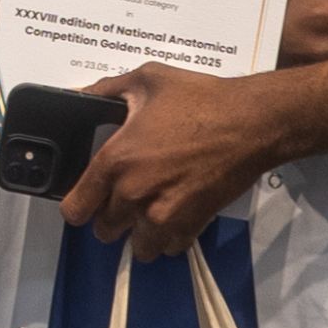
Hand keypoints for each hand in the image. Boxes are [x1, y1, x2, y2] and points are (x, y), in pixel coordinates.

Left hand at [62, 62, 286, 260]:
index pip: (75, 209)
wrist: (252, 122)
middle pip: (104, 231)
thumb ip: (105, 90)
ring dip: (139, 233)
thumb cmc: (198, 98)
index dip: (76, 206)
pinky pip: (170, 248)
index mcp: (115, 162)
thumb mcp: (146, 80)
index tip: (85, 199)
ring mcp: (165, 214)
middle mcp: (134, 194)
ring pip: (138, 247)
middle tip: (122, 198)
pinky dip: (169, 237)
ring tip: (148, 210)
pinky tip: (174, 214)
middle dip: (109, 218)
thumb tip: (79, 95)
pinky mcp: (194, 224)